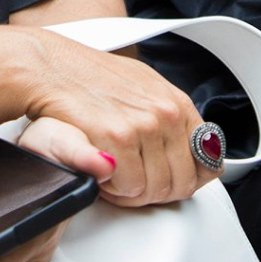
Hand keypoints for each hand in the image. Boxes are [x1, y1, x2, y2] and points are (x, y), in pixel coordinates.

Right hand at [17, 29, 209, 206]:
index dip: (188, 180)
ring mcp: (144, 126)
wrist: (53, 68)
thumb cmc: (92, 79)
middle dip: (157, 193)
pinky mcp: (118, 138)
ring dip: (133, 193)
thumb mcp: (145, 89)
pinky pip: (129, 187)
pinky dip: (114, 189)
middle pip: (181, 183)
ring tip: (114, 177)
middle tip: (134, 186)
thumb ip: (170, 118)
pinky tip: (102, 174)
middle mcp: (166, 114)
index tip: (171, 184)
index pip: (207, 161)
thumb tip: (197, 146)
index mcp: (177, 104)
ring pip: (154, 189)